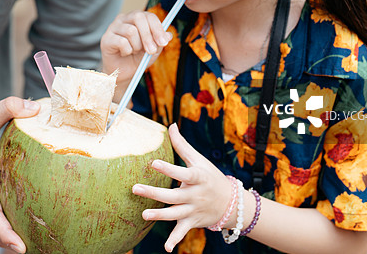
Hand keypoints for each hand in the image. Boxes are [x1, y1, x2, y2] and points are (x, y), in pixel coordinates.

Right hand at [0, 97, 39, 252]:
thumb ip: (8, 108)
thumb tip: (35, 109)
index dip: (4, 232)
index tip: (19, 247)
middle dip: (14, 242)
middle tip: (40, 250)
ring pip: (2, 222)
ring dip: (18, 234)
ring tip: (44, 244)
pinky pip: (7, 211)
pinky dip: (19, 220)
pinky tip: (40, 222)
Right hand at [100, 10, 171, 95]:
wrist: (123, 73)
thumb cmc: (137, 59)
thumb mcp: (153, 51)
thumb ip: (160, 42)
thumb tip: (169, 35)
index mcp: (136, 18)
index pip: (148, 16)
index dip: (157, 28)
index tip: (163, 43)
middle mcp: (124, 19)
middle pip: (138, 17)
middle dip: (148, 36)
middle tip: (151, 51)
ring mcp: (113, 27)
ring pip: (131, 31)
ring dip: (137, 46)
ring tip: (134, 52)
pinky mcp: (106, 38)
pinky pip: (122, 42)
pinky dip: (127, 51)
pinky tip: (124, 54)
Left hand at [132, 123, 234, 252]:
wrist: (232, 203)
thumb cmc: (209, 176)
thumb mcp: (198, 160)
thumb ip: (182, 145)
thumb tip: (170, 125)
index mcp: (197, 177)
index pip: (182, 172)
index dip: (168, 169)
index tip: (153, 163)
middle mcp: (195, 195)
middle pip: (173, 195)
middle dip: (154, 194)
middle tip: (135, 189)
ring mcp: (193, 210)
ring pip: (175, 214)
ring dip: (160, 216)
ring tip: (143, 215)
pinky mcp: (192, 222)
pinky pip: (183, 231)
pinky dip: (175, 240)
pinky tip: (167, 249)